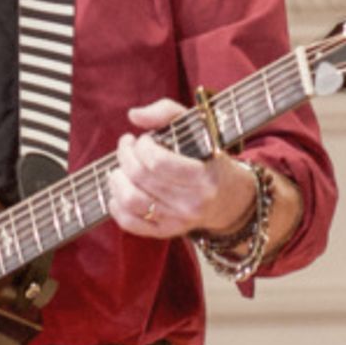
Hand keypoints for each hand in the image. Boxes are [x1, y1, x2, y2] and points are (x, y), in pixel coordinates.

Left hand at [107, 98, 256, 239]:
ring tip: (121, 168)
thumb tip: (133, 115)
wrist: (229, 198)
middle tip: (127, 146)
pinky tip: (119, 189)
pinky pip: (130, 223)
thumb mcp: (199, 127)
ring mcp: (178, 221)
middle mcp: (191, 203)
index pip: (158, 162)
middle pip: (140, 178)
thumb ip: (167, 112)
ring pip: (131, 200)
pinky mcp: (165, 232)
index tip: (144, 139)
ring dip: (117, 179)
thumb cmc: (209, 156)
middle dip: (125, 156)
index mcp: (203, 177)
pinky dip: (116, 205)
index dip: (142, 146)